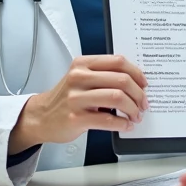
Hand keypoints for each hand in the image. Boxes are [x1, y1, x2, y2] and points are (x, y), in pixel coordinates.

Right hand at [8, 55, 148, 153]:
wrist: (40, 116)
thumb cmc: (66, 98)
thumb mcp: (80, 78)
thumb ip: (103, 74)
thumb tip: (136, 82)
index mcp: (82, 64)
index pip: (118, 61)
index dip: (137, 73)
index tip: (144, 84)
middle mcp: (78, 78)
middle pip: (121, 80)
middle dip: (138, 94)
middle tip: (143, 103)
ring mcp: (76, 98)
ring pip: (117, 98)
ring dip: (133, 108)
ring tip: (135, 115)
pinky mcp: (76, 118)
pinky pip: (108, 119)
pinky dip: (122, 123)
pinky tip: (125, 124)